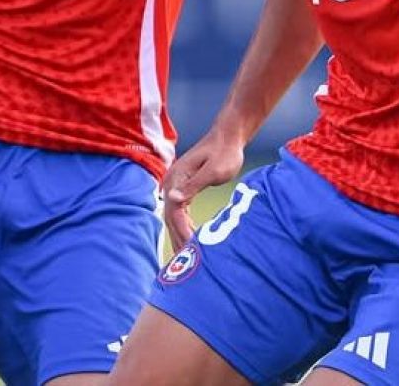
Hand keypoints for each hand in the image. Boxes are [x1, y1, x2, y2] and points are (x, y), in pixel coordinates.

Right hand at [162, 124, 247, 251]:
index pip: (174, 211)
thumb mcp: (212, 171)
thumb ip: (193, 186)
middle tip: (186, 262)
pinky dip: (184, 225)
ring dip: (179, 234)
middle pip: (170, 216)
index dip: (181, 231)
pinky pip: (180, 210)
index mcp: (176, 178)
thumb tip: (172, 199)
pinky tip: (190, 237)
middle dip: (178, 238)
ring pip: (174, 215)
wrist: (227, 136)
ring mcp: (176, 184)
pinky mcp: (183, 186)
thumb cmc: (224, 152)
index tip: (190, 249)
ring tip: (186, 255)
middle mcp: (172, 182)